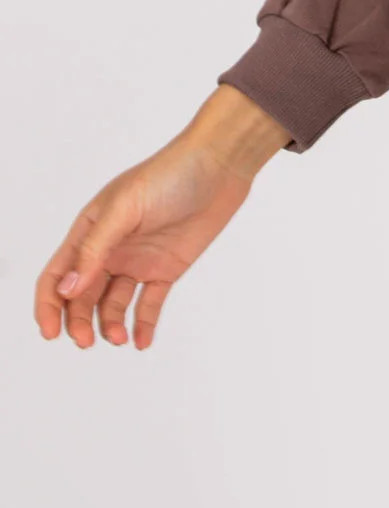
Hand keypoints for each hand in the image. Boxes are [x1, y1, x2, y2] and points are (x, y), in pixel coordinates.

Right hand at [34, 85, 292, 350]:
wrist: (220, 165)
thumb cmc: (169, 174)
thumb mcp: (124, 208)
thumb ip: (95, 249)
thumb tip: (68, 288)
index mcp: (90, 230)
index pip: (58, 274)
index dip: (49, 305)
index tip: (51, 333)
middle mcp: (110, 248)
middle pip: (83, 296)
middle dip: (79, 321)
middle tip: (87, 342)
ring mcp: (138, 259)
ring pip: (113, 303)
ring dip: (110, 324)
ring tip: (120, 338)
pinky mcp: (167, 268)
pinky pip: (149, 303)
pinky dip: (143, 324)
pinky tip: (141, 342)